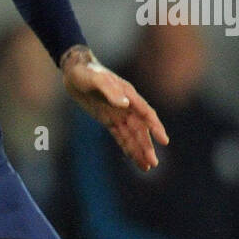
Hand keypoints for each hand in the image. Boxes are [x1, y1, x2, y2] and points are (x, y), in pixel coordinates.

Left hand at [61, 46, 168, 171]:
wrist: (74, 72)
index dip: (156, 127)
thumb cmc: (87, 73)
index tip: (164, 140)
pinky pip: (121, 136)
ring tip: (148, 167)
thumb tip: (125, 104)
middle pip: (141, 130)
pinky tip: (135, 159)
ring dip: (140, 150)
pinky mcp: (109, 120)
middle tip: (153, 163)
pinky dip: (128, 147)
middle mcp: (127, 107)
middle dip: (147, 146)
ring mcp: (119, 114)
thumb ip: (111, 91)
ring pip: (133, 136)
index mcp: (129, 95)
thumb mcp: (96, 80)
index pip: (146, 114)